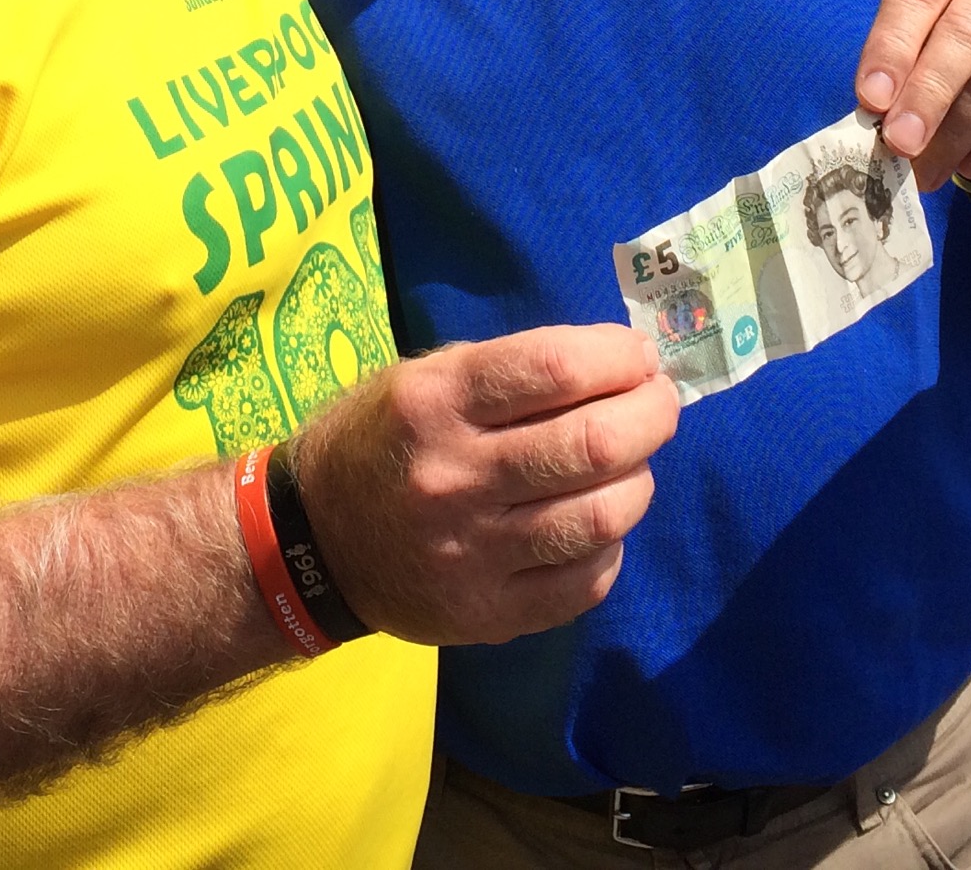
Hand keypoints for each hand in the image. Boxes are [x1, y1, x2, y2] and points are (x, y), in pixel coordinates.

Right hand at [288, 325, 676, 647]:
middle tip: (659, 405)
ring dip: (638, 482)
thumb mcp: (423, 379)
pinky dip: (609, 547)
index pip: (554, 369)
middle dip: (650, 415)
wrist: (311, 543)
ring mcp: (470, 553)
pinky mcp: (485, 613)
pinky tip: (596, 525)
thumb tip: (618, 365)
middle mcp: (453, 476)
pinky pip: (585, 582)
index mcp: (435, 402)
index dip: (618, 358)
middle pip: (593, 444)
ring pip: (599, 516)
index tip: (639, 357)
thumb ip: (512, 373)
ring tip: (632, 466)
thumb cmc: (381, 441)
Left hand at [850, 0, 970, 199]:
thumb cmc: (954, 71)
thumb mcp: (914, 61)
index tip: (871, 100)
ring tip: (929, 167)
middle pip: (963, 30)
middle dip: (925, 95)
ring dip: (957, 131)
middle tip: (900, 144)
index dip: (890, 47)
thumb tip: (876, 113)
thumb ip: (896, 76)